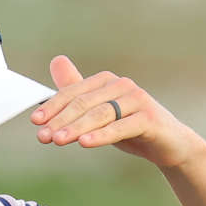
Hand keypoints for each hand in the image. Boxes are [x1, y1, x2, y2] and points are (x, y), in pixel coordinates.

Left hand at [29, 56, 204, 168]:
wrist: (170, 145)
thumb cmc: (132, 127)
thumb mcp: (101, 112)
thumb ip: (79, 90)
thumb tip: (56, 61)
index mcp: (106, 81)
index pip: (73, 92)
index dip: (53, 107)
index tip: (36, 122)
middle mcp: (121, 85)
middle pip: (84, 103)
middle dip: (61, 120)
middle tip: (43, 137)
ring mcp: (137, 100)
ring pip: (100, 114)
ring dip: (76, 128)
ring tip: (58, 141)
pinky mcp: (149, 118)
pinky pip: (121, 127)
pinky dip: (102, 135)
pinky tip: (85, 142)